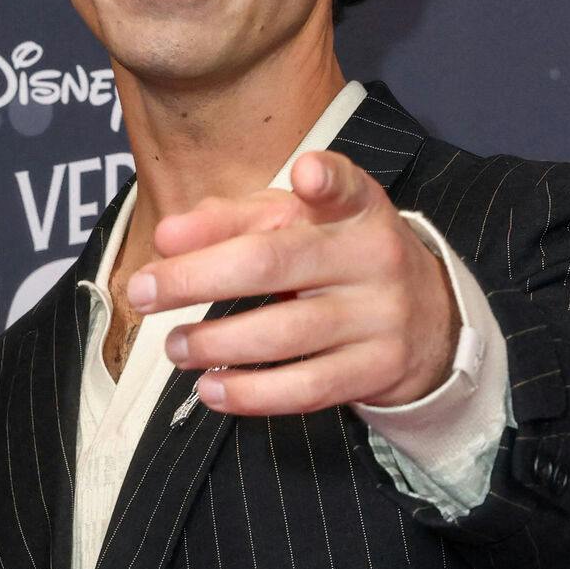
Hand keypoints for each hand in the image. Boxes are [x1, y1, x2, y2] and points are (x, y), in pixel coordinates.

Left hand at [130, 150, 462, 415]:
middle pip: (275, 262)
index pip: (345, 185)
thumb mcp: (297, 224)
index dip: (326, 180)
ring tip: (174, 347)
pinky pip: (307, 387)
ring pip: (285, 333)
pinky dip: (251, 393)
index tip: (306, 175)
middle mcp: (373, 255)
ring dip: (216, 344)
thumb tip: (168, 237)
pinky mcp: (377, 370)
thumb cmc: (336, 260)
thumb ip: (231, 220)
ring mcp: (380, 316)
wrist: (427, 320)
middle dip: (198, 278)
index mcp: (355, 208)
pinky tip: (212, 389)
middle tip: (142, 292)